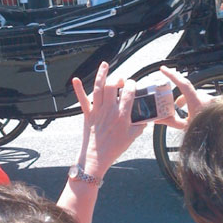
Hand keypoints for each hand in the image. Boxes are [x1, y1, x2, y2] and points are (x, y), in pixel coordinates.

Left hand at [72, 61, 146, 178]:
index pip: (128, 93)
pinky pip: (82, 100)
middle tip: (121, 81)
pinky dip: (78, 89)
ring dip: (101, 74)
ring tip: (104, 64)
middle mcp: (109, 110)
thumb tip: (146, 118)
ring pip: (98, 88)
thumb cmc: (115, 148)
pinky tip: (75, 79)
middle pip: (112, 87)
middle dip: (117, 79)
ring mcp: (97, 111)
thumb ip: (140, 125)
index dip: (131, 84)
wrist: (96, 158)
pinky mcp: (87, 114)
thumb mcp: (132, 137)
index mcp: (122, 115)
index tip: (133, 84)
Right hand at [155, 66, 214, 129]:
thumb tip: (158, 119)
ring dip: (190, 101)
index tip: (163, 70)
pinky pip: (204, 97)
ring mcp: (212, 98)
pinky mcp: (217, 101)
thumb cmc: (207, 130)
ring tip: (186, 111)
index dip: (172, 75)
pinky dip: (198, 103)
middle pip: (188, 91)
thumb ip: (171, 121)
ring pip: (196, 95)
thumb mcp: (186, 127)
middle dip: (181, 97)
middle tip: (175, 104)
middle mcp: (206, 97)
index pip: (183, 84)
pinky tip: (197, 111)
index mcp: (197, 102)